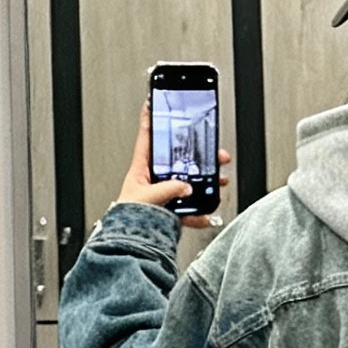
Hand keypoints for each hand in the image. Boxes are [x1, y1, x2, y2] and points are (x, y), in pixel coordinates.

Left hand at [116, 104, 231, 228]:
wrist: (130, 243)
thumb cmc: (128, 219)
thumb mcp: (147, 197)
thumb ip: (168, 189)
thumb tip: (186, 187)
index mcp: (141, 169)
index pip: (146, 137)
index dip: (149, 119)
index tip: (153, 103)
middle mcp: (153, 179)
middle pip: (178, 161)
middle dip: (198, 157)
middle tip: (214, 153)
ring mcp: (163, 195)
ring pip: (188, 183)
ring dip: (205, 183)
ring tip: (219, 181)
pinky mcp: (169, 212)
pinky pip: (188, 209)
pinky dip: (199, 213)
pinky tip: (206, 214)